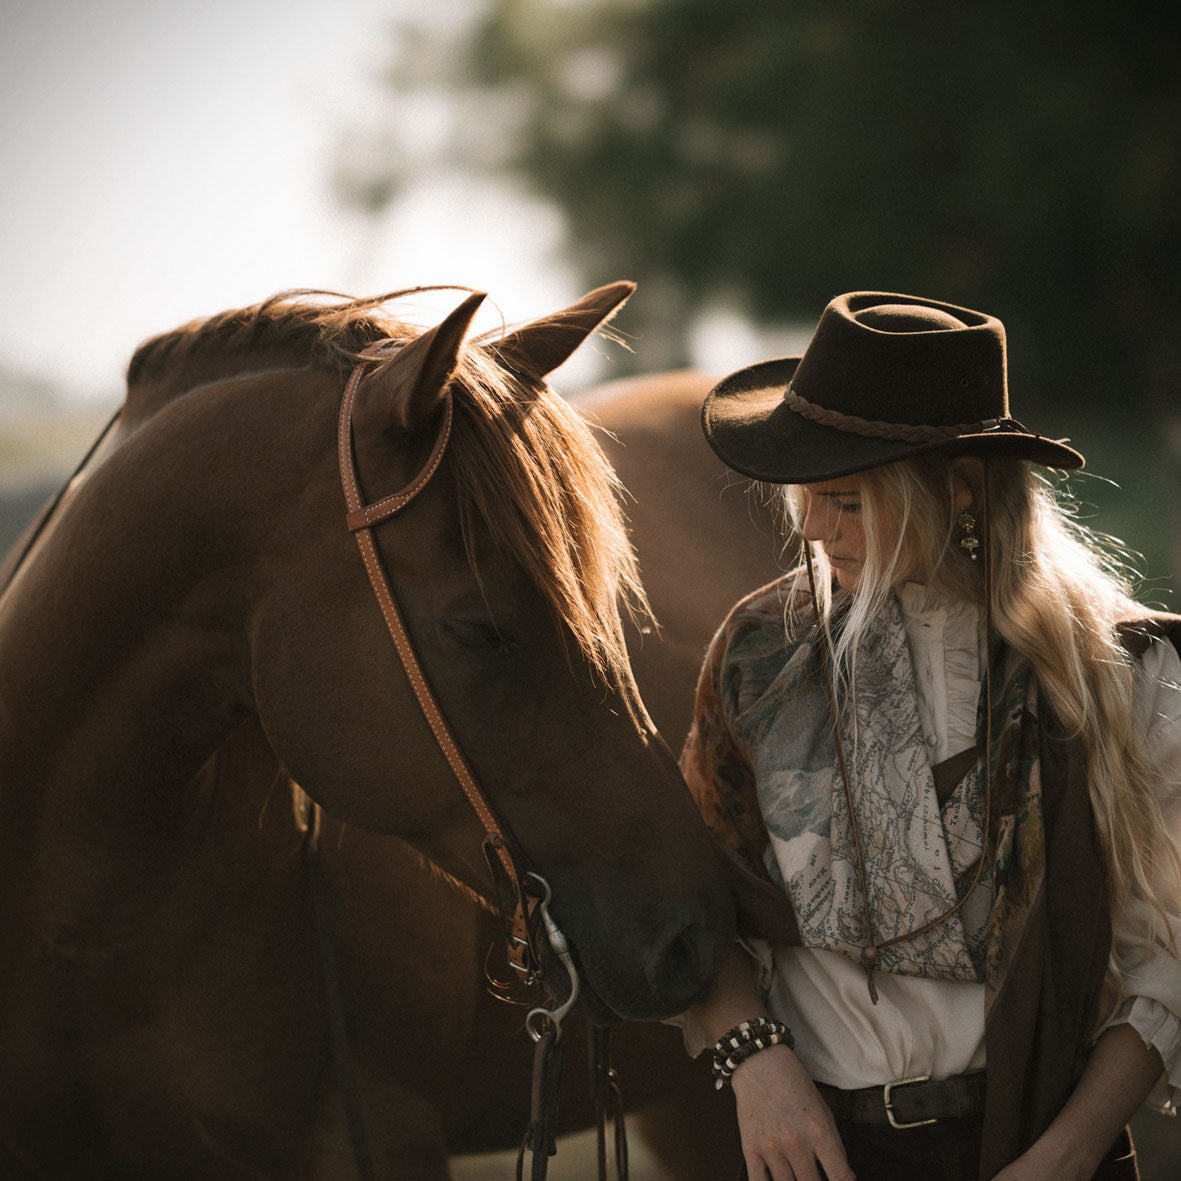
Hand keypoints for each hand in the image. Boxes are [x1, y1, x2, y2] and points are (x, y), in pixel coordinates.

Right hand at [730, 1043, 853, 1180]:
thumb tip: (844, 1178)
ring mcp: (771, 1146)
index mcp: (819, 1131)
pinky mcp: (750, 1147)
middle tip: (814, 1177)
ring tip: (798, 1177)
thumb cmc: (795, 1086)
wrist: (760, 1063)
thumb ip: (834, 1146)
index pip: (839, 1178)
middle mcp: (795, 1141)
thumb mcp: (823, 1111)